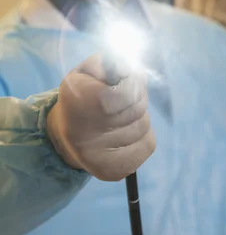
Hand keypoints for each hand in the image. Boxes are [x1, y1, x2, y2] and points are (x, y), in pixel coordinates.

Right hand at [46, 54, 155, 180]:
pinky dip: (143, 135)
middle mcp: (85, 134)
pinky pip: (149, 144)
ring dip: (139, 116)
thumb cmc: (82, 95)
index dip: (133, 82)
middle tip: (125, 95)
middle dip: (137, 97)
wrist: (67, 136)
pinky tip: (125, 133)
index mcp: (78, 101)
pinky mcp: (114, 171)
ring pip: (144, 125)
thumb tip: (137, 70)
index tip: (128, 78)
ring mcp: (100, 157)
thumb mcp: (90, 70)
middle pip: (138, 108)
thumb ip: (113, 62)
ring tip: (120, 115)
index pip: (126, 93)